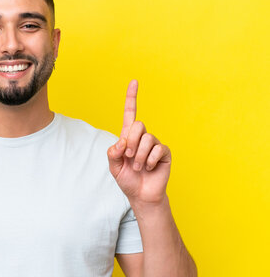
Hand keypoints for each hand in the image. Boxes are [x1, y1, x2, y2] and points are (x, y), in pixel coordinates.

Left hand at [107, 80, 170, 203]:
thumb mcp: (113, 166)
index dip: (131, 98)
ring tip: (138, 166)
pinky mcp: (164, 153)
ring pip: (147, 138)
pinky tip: (149, 167)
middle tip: (129, 157)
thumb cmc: (127, 180)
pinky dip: (149, 160)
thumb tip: (121, 142)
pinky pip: (157, 149)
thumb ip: (112, 153)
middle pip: (138, 125)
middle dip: (131, 142)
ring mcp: (154, 144)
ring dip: (139, 155)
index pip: (130, 113)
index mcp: (128, 137)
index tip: (134, 82)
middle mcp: (142, 137)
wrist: (141, 195)